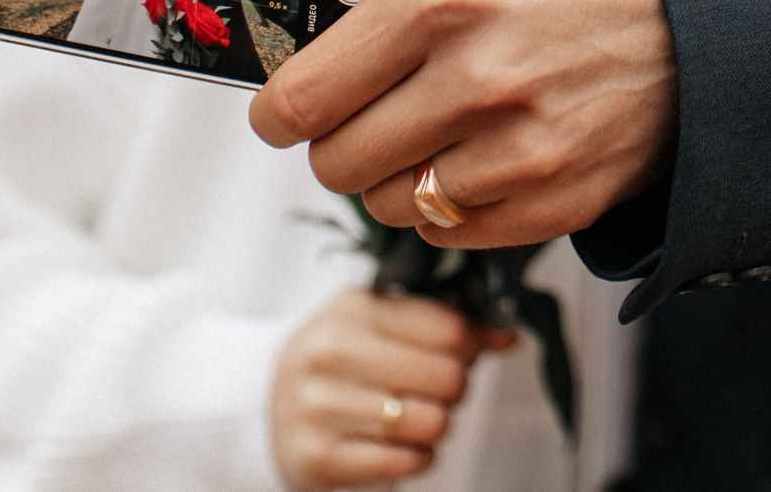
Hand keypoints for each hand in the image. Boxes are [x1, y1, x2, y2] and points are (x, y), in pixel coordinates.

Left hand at [251, 0, 676, 246]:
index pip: (302, 96)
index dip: (279, 102)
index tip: (289, 93)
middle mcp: (478, 80)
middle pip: (336, 159)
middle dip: (331, 133)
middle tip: (357, 103)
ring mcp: (521, 147)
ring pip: (388, 202)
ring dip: (388, 169)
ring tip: (419, 120)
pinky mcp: (558, 196)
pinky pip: (450, 228)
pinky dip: (444, 199)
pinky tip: (469, 147)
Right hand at [271, 290, 502, 488]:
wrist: (262, 406)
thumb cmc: (337, 360)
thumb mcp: (379, 322)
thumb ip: (446, 323)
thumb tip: (508, 337)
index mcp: (353, 309)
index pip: (450, 328)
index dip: (469, 346)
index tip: (458, 353)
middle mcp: (331, 354)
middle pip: (447, 377)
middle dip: (454, 388)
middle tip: (435, 389)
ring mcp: (320, 408)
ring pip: (431, 422)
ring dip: (436, 425)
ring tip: (415, 415)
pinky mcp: (319, 459)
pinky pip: (405, 462)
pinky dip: (416, 456)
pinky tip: (399, 443)